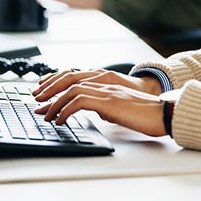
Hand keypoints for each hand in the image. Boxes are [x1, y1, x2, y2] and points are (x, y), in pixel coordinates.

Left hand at [33, 81, 165, 136]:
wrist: (164, 114)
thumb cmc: (147, 114)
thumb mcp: (122, 109)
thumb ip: (108, 105)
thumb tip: (98, 111)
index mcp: (107, 84)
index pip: (76, 79)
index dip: (58, 84)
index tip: (44, 94)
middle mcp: (105, 84)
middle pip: (69, 80)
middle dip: (50, 90)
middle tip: (37, 102)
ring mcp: (107, 91)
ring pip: (71, 90)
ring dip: (54, 102)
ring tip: (45, 115)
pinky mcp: (109, 102)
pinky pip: (79, 102)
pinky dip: (65, 111)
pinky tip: (60, 121)